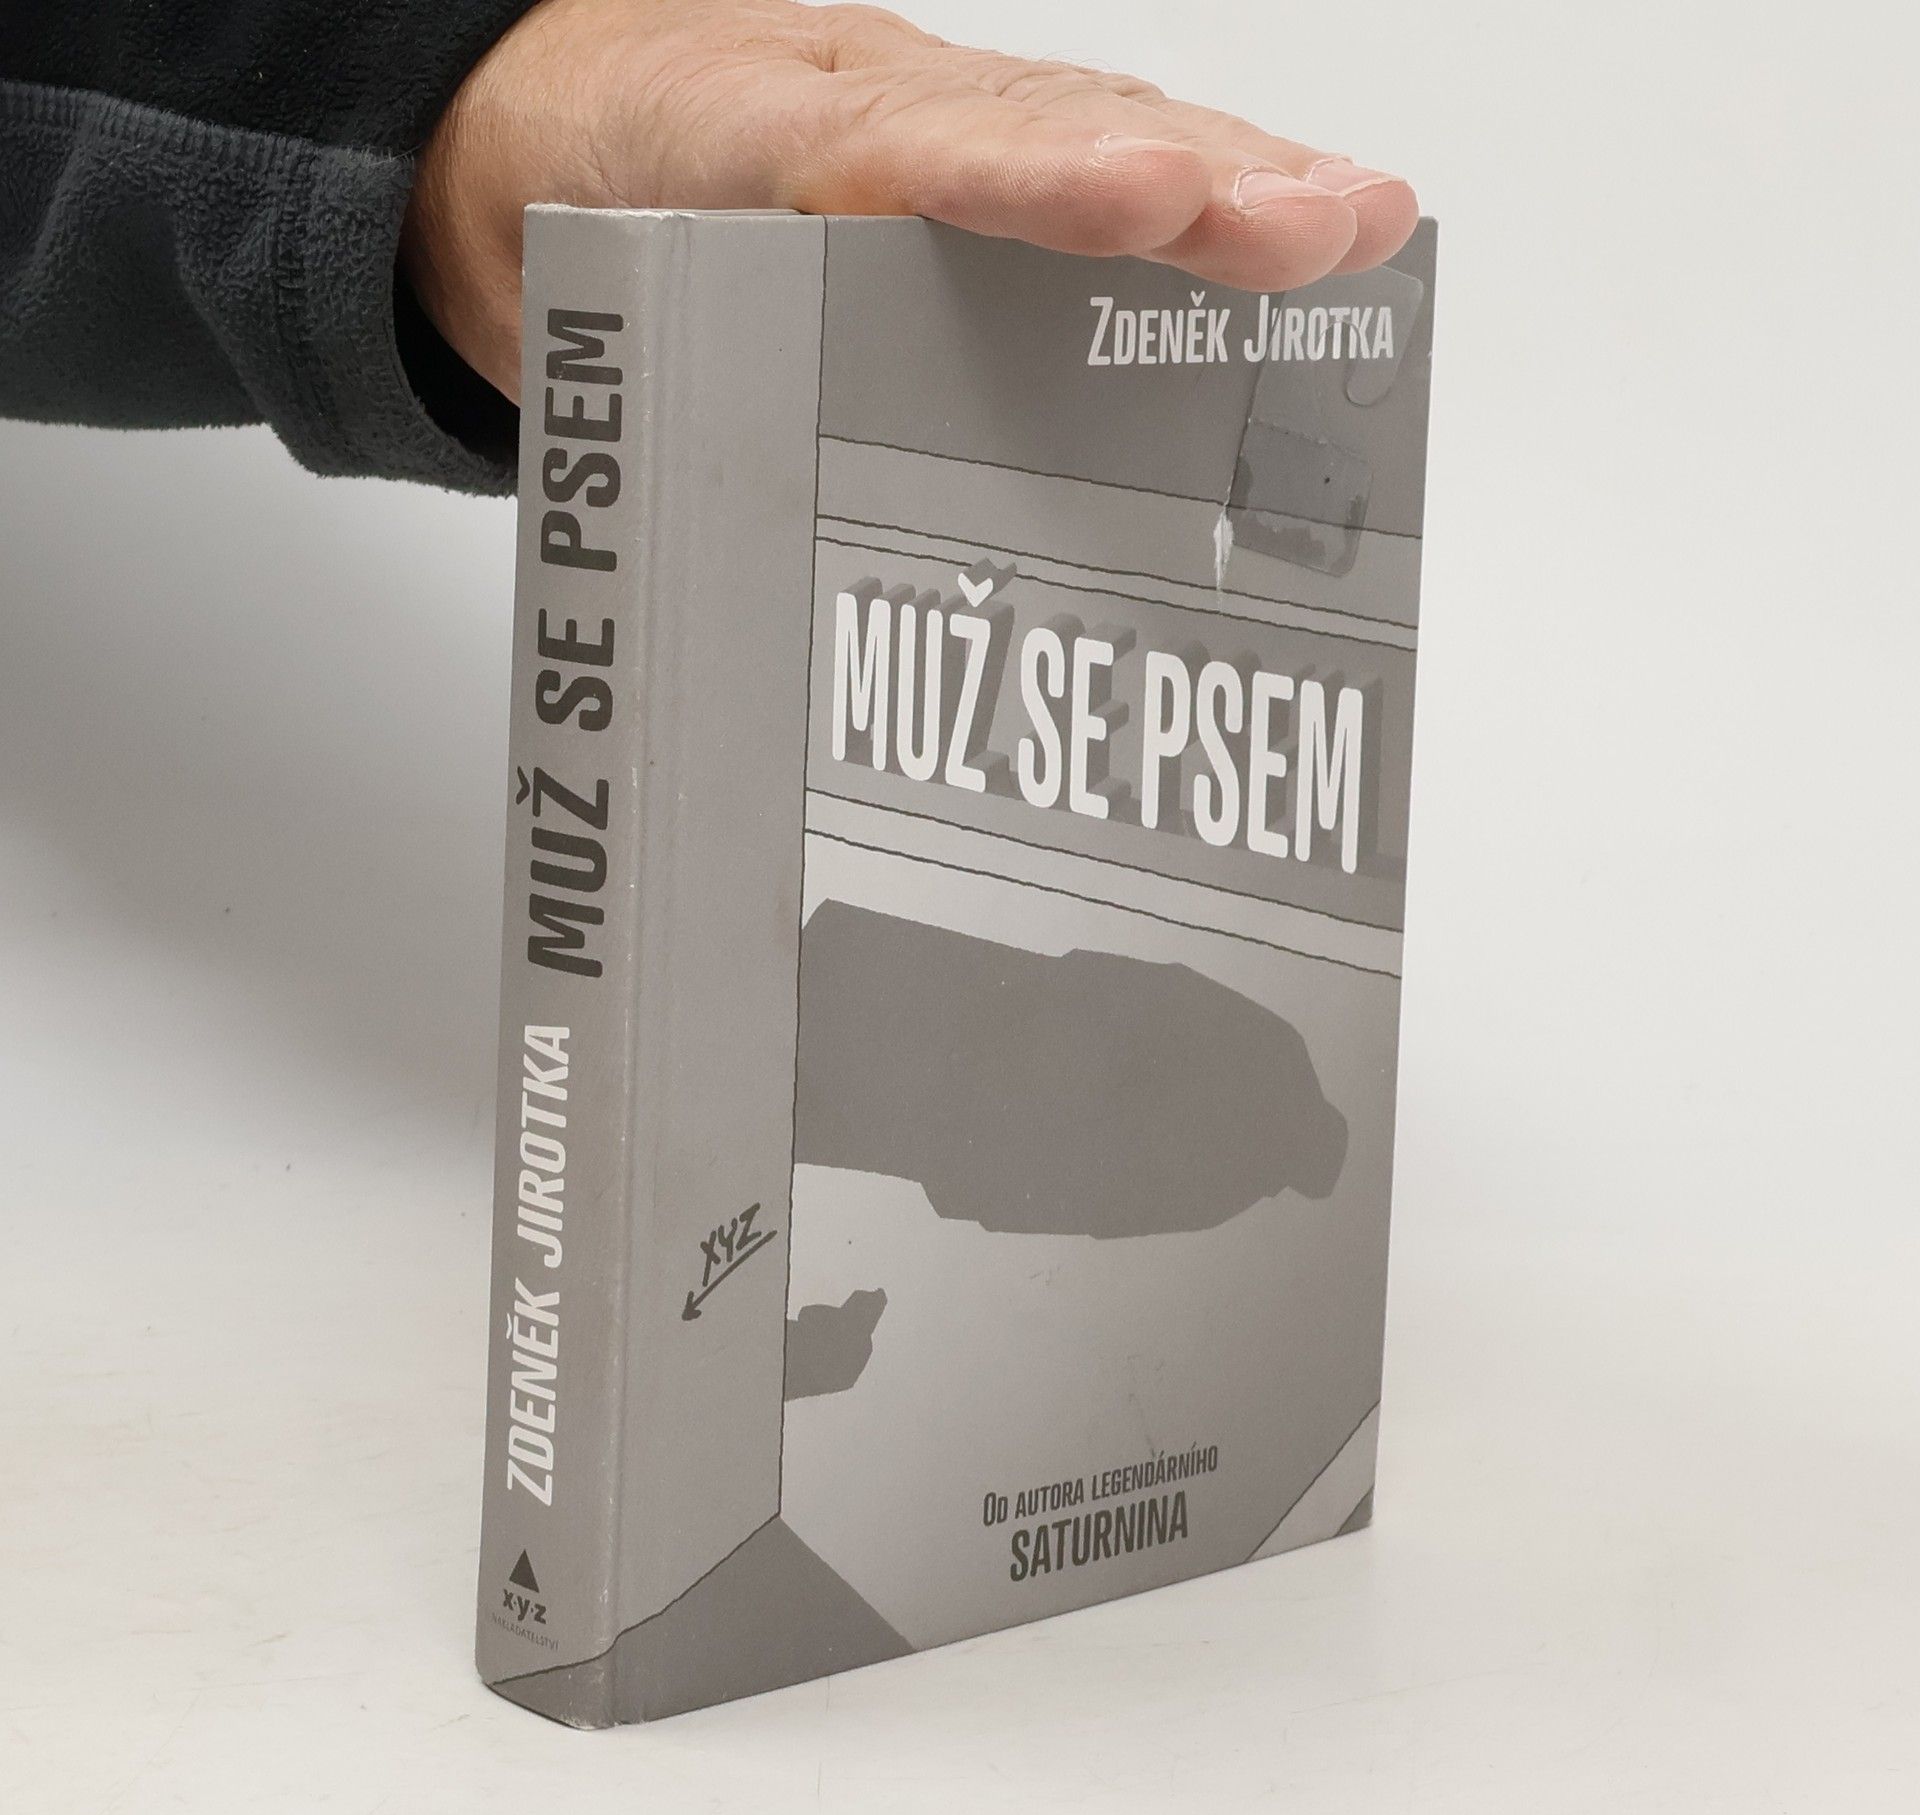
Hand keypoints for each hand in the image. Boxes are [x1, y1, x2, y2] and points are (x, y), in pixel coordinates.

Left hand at [403, 0, 1418, 397]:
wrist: (530, 129)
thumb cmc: (586, 210)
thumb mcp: (595, 304)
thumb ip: (660, 387)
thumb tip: (750, 594)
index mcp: (760, 140)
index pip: (908, 154)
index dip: (1036, 180)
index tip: (1152, 199)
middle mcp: (874, 122)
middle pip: (1050, 133)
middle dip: (1192, 182)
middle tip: (1318, 228)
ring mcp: (932, 128)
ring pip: (1094, 134)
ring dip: (1234, 180)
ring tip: (1357, 224)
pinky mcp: (962, 162)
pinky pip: (1084, 162)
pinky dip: (1203, 192)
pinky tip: (1303, 220)